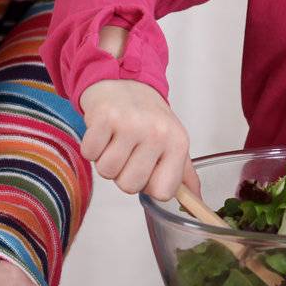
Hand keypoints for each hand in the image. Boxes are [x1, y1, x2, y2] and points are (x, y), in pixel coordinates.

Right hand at [78, 79, 199, 201]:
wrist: (124, 81)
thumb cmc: (148, 118)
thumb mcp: (172, 142)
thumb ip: (183, 175)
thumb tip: (196, 204)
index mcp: (178, 143)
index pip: (163, 192)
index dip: (149, 185)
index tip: (147, 168)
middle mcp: (157, 133)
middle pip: (130, 186)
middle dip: (123, 174)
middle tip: (128, 151)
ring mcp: (130, 124)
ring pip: (107, 172)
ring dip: (106, 160)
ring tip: (115, 140)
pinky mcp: (104, 117)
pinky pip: (89, 154)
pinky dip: (91, 147)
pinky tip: (103, 132)